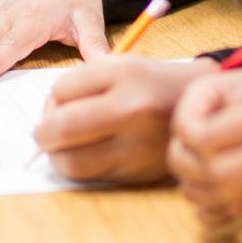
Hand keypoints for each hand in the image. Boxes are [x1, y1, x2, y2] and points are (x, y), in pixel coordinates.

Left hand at [34, 56, 218, 182]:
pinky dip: (79, 169)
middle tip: (43, 133)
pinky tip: (84, 156)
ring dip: (56, 156)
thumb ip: (82, 83)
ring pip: (72, 162)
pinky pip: (92, 177)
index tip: (57, 103)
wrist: (198, 110)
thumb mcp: (121, 65)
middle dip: (43, 132)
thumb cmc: (151, 84)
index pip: (61, 90)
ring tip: (61, 147)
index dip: (51, 98)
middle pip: (62, 128)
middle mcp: (132, 110)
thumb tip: (45, 114)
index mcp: (125, 75)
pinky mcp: (138, 173)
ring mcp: (137, 145)